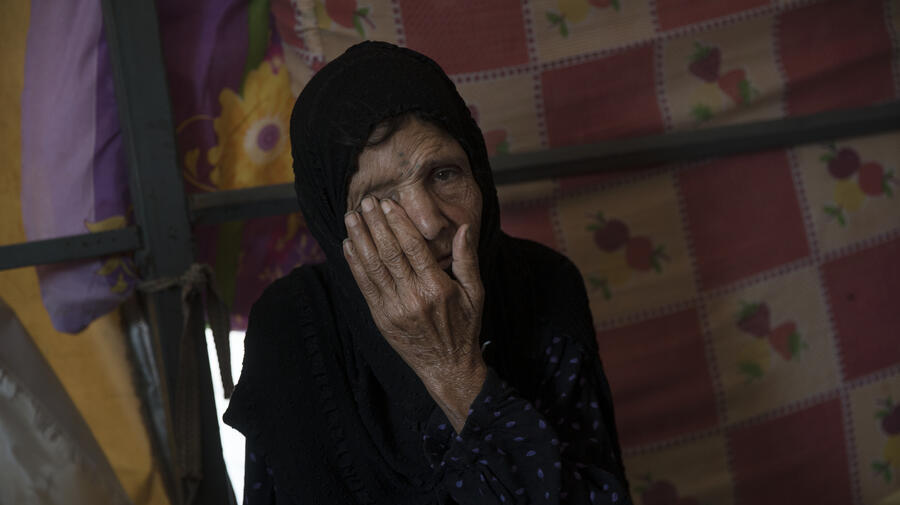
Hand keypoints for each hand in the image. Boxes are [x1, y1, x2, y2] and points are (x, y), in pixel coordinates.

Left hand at [343, 196, 485, 430]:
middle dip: (376, 225)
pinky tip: (348, 246)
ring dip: (360, 240)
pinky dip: (355, 264)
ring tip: (351, 217)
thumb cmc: (464, 327)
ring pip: (373, 267)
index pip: (413, 248)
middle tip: (366, 202)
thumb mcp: (475, 293)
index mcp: (437, 288)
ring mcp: (394, 309)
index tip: (388, 204)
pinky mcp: (381, 319)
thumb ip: (468, 259)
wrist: (447, 367)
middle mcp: (413, 298)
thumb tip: (463, 227)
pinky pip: (364, 287)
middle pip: (389, 253)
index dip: (398, 223)